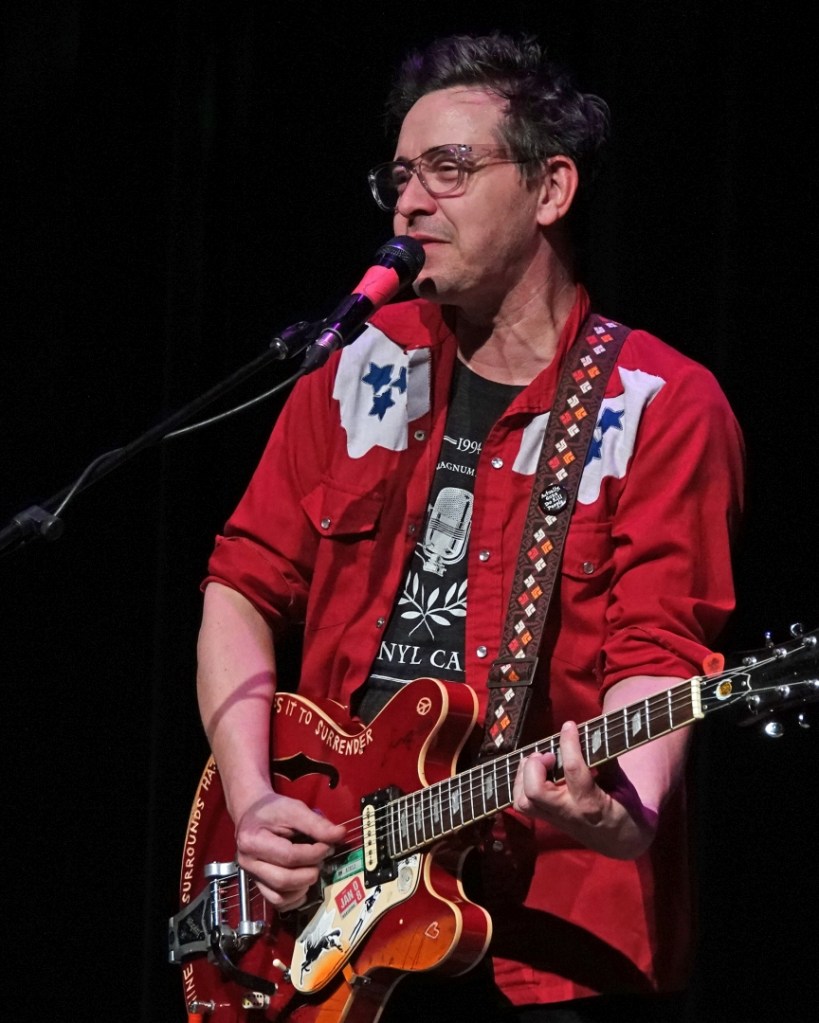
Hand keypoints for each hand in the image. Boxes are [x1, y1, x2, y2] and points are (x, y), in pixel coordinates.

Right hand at [234, 790, 346, 910]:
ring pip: (279, 896)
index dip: (313, 854)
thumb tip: (340, 835)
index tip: (328, 846)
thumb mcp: (294, 808)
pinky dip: (294, 898)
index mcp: (253, 840)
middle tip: (321, 860)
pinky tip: (304, 884)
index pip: (289, 856)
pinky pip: (276, 902)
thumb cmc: (272, 810)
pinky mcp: (258, 884)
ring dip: (303, 887)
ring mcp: (251, 876)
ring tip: (312, 869)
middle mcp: (248, 863)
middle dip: (309, 873)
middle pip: (284, 880)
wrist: (251, 814)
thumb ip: (316, 824)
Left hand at [511, 720, 657, 858]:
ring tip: (538, 762)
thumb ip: (607, 761)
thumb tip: (592, 734)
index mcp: (592, 803)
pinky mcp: (546, 819)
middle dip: (536, 765)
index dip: (568, 743)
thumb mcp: (624, 785)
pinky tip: (534, 773)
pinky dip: (521, 784)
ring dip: (524, 775)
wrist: (622, 843)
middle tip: (549, 754)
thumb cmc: (625, 810)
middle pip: (535, 790)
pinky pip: (522, 804)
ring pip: (523, 800)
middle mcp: (568, 812)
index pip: (573, 770)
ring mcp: (554, 818)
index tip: (569, 725)